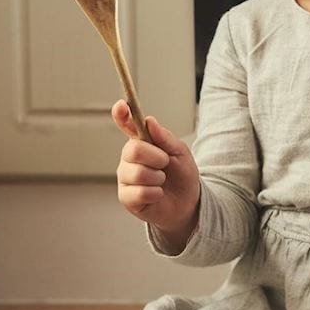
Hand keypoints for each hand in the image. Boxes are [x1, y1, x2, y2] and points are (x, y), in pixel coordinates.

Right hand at [112, 100, 200, 244]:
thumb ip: (165, 137)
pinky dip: (155, 193)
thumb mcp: (180, 152)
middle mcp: (129, 158)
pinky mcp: (126, 197)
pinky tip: (157, 194)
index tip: (122, 106)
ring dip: (158, 178)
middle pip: (133, 149)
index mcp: (141, 142)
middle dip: (156, 157)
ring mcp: (125, 177)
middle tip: (165, 163)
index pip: (126, 124)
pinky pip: (139, 192)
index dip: (121, 114)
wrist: (188, 203)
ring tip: (162, 181)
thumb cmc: (182, 175)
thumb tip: (149, 121)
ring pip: (137, 172)